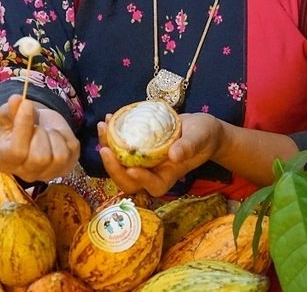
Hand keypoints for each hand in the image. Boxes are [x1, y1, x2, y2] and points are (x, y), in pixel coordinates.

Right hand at [0, 94, 79, 182]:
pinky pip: (72, 151)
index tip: (27, 104)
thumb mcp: (8, 115)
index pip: (17, 151)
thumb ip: (10, 109)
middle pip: (39, 157)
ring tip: (45, 130)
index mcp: (6, 160)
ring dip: (54, 135)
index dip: (23, 126)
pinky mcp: (66, 167)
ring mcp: (48, 173)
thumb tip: (16, 99)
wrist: (33, 132)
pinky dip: (65, 136)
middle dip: (40, 133)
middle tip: (35, 125)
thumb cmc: (16, 125)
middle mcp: (26, 173)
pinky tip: (55, 134)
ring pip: (59, 157)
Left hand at [98, 112, 223, 196]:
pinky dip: (111, 135)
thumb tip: (175, 155)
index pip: (154, 186)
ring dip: (107, 147)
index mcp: (169, 174)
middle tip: (104, 149)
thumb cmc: (203, 136)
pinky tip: (109, 119)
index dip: (141, 180)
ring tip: (103, 127)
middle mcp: (153, 171)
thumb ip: (189, 146)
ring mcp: (143, 160)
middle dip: (113, 168)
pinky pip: (120, 146)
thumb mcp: (200, 137)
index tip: (131, 168)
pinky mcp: (137, 148)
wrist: (200, 128)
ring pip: (119, 163)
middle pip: (129, 180)